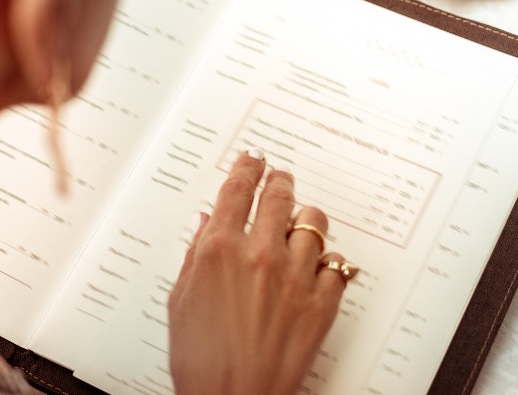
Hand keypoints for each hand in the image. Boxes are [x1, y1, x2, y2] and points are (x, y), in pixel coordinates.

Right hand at [168, 149, 347, 393]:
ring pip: (313, 224)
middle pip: (278, 196)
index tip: (252, 159)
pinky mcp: (321, 303)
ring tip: (301, 221)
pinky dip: (327, 262)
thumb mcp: (181, 300)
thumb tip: (205, 223)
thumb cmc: (201, 359)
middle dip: (279, 180)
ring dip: (306, 217)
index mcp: (219, 250)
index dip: (246, 167)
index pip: (237, 190)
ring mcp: (295, 277)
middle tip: (279, 177)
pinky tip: (317, 266)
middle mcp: (260, 255)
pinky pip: (336, 266)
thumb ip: (195, 254)